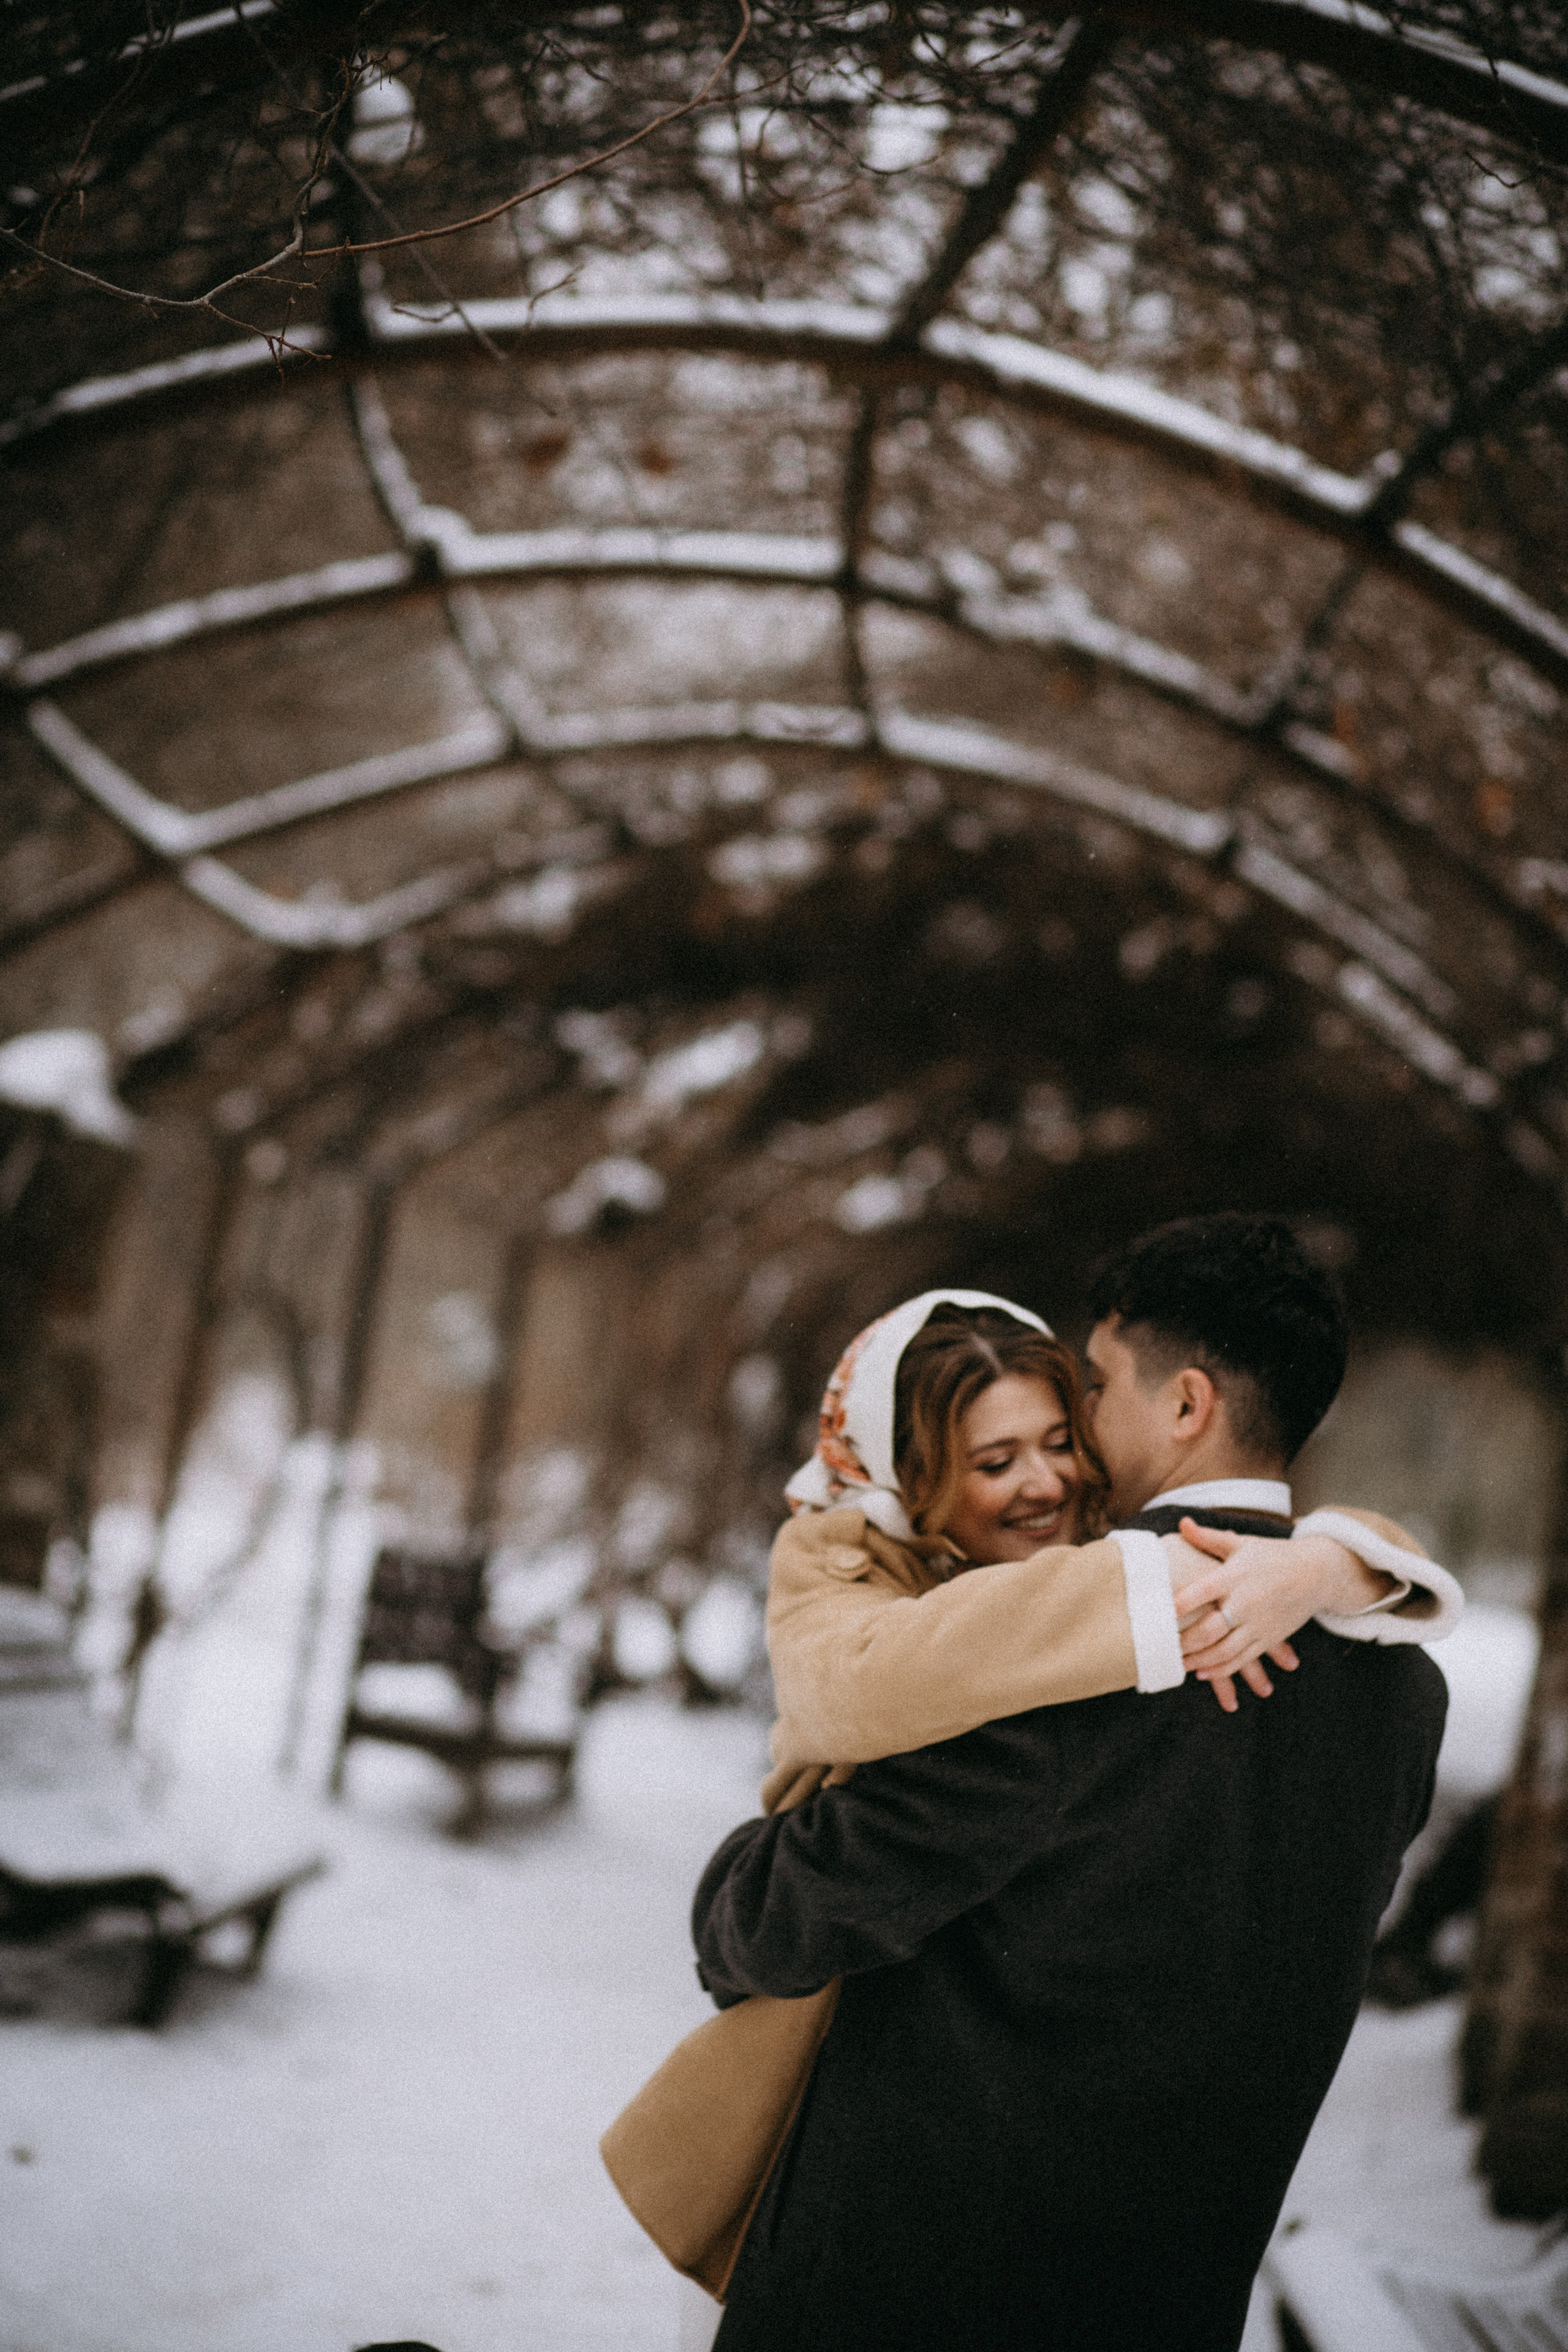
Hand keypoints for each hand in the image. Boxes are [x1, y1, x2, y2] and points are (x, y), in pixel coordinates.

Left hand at [1168, 1520, 1309, 1715]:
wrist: (1317, 1573)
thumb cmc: (1272, 1555)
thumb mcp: (1241, 1544)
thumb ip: (1208, 1538)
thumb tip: (1181, 1523)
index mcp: (1234, 1576)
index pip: (1201, 1592)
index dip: (1178, 1604)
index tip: (1155, 1613)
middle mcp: (1245, 1602)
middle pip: (1210, 1629)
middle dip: (1184, 1642)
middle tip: (1160, 1647)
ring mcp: (1258, 1624)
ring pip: (1224, 1651)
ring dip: (1198, 1661)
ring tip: (1177, 1664)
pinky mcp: (1269, 1638)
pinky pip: (1242, 1659)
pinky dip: (1221, 1669)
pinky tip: (1202, 1672)